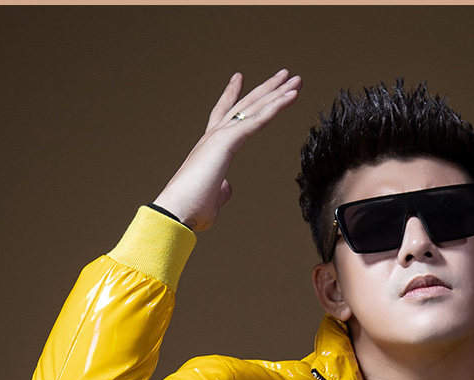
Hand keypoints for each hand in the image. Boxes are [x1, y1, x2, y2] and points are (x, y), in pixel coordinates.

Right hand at [153, 69, 301, 231]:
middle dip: (266, 89)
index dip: (232, 95)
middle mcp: (214, 135)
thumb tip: (227, 188)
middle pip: (245, 105)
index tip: (239, 78)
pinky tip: (291, 96)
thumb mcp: (212, 198)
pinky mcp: (227, 141)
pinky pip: (258, 120)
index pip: (224, 114)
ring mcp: (220, 135)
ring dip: (277, 91)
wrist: (177, 210)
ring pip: (254, 107)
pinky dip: (276, 107)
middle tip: (283, 74)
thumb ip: (222, 189)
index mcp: (210, 147)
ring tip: (295, 78)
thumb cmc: (191, 209)